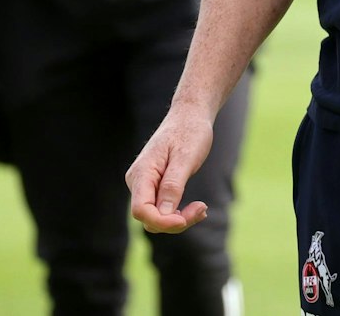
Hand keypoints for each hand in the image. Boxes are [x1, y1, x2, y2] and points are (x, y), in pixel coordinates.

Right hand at [126, 106, 214, 233]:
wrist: (189, 117)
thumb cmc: (189, 132)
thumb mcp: (185, 158)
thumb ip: (172, 185)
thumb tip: (163, 213)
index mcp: (142, 173)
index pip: (141, 210)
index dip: (162, 221)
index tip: (186, 219)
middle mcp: (137, 181)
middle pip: (149, 218)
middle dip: (175, 221)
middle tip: (202, 208)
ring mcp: (144, 185)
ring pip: (157, 216)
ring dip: (179, 219)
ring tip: (202, 208)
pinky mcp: (154, 187)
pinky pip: (162, 209)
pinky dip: (179, 213)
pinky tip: (197, 207)